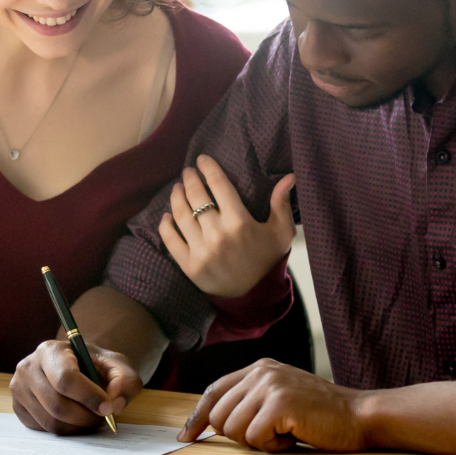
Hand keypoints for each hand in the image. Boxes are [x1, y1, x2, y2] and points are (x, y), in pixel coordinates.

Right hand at [10, 339, 142, 434]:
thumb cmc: (93, 364)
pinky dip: (64, 430)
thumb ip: (125, 381)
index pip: (66, 379)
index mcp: (50, 350)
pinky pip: (43, 429)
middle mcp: (28, 367)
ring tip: (90, 418)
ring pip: (50, 422)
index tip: (108, 408)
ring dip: (77, 427)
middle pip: (57, 405)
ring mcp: (19, 388)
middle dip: (86, 417)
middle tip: (102, 418)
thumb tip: (114, 404)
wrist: (74, 365)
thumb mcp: (116, 365)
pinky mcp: (18, 407)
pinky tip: (74, 418)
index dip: (89, 397)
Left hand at [159, 156, 295, 297]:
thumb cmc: (266, 258)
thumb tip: (290, 176)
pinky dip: (165, 225)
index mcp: (239, 222)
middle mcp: (218, 234)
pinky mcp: (188, 265)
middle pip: (196, 197)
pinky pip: (170, 239)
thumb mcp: (281, 232)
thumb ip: (282, 203)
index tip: (202, 159)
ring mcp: (201, 251)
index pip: (219, 185)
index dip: (209, 168)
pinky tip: (167, 215)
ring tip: (177, 188)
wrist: (253, 294)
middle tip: (188, 172)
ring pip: (181, 215)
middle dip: (190, 179)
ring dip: (176, 197)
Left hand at [179, 358, 370, 451]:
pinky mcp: (280, 404)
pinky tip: (294, 437)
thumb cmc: (321, 415)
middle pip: (219, 415)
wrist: (360, 416)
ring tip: (285, 434)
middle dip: (237, 436)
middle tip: (269, 435)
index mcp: (258, 368)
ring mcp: (270, 386)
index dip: (198, 416)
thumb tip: (212, 423)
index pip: (214, 391)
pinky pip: (255, 438)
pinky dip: (273, 447)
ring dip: (258, 442)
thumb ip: (251, 401)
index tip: (186, 436)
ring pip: (233, 429)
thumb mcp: (281, 397)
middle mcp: (261, 372)